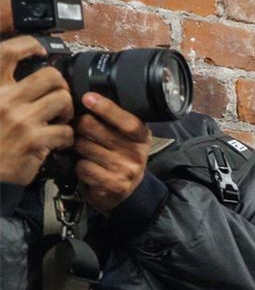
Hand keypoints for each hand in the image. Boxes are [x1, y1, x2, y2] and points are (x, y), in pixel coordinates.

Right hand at [0, 36, 74, 184]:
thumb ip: (5, 90)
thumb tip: (28, 70)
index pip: (7, 52)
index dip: (28, 45)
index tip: (40, 51)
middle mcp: (3, 98)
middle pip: (50, 76)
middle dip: (61, 87)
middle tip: (57, 99)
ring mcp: (19, 119)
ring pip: (63, 100)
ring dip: (67, 112)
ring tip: (58, 121)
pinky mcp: (33, 140)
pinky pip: (66, 131)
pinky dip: (67, 138)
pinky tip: (57, 142)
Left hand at [71, 93, 151, 211]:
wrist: (123, 192)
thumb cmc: (119, 159)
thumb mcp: (125, 138)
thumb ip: (114, 122)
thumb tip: (88, 99)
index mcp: (141, 136)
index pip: (126, 120)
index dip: (106, 108)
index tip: (88, 98)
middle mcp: (137, 153)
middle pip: (94, 128)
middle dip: (81, 127)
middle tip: (82, 132)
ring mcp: (126, 169)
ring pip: (84, 147)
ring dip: (78, 149)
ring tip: (87, 153)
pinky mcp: (114, 184)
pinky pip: (83, 167)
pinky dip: (80, 168)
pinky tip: (89, 168)